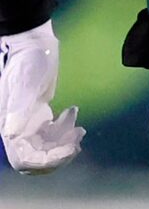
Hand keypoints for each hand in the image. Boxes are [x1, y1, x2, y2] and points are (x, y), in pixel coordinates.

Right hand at [0, 21, 82, 171]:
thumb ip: (19, 107)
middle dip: (59, 156)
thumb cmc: (29, 62)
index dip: (47, 161)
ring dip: (65, 145)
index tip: (70, 149)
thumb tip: (11, 134)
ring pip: (46, 150)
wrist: (36, 47)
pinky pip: (52, 137)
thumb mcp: (26, 83)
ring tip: (79, 128)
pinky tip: (73, 113)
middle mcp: (17, 129)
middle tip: (77, 141)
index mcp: (10, 126)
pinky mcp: (40, 118)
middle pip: (36, 161)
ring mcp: (28, 124)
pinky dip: (65, 133)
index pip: (24, 160)